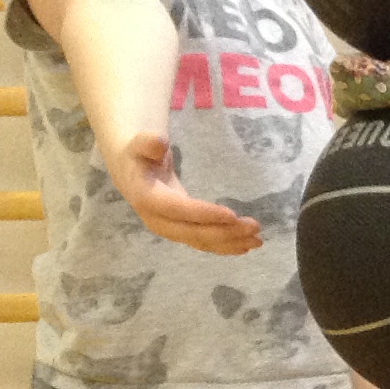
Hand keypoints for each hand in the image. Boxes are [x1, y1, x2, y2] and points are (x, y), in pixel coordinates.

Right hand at [99, 125, 261, 254]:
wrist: (132, 174)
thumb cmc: (139, 156)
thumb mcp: (139, 144)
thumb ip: (147, 142)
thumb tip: (159, 142)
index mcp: (148, 199)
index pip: (179, 210)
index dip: (205, 214)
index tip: (232, 214)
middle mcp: (158, 221)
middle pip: (194, 232)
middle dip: (225, 232)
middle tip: (254, 227)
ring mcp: (170, 231)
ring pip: (202, 242)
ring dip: (230, 243)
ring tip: (257, 241)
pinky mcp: (181, 233)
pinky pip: (204, 243)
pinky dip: (225, 246)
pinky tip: (245, 247)